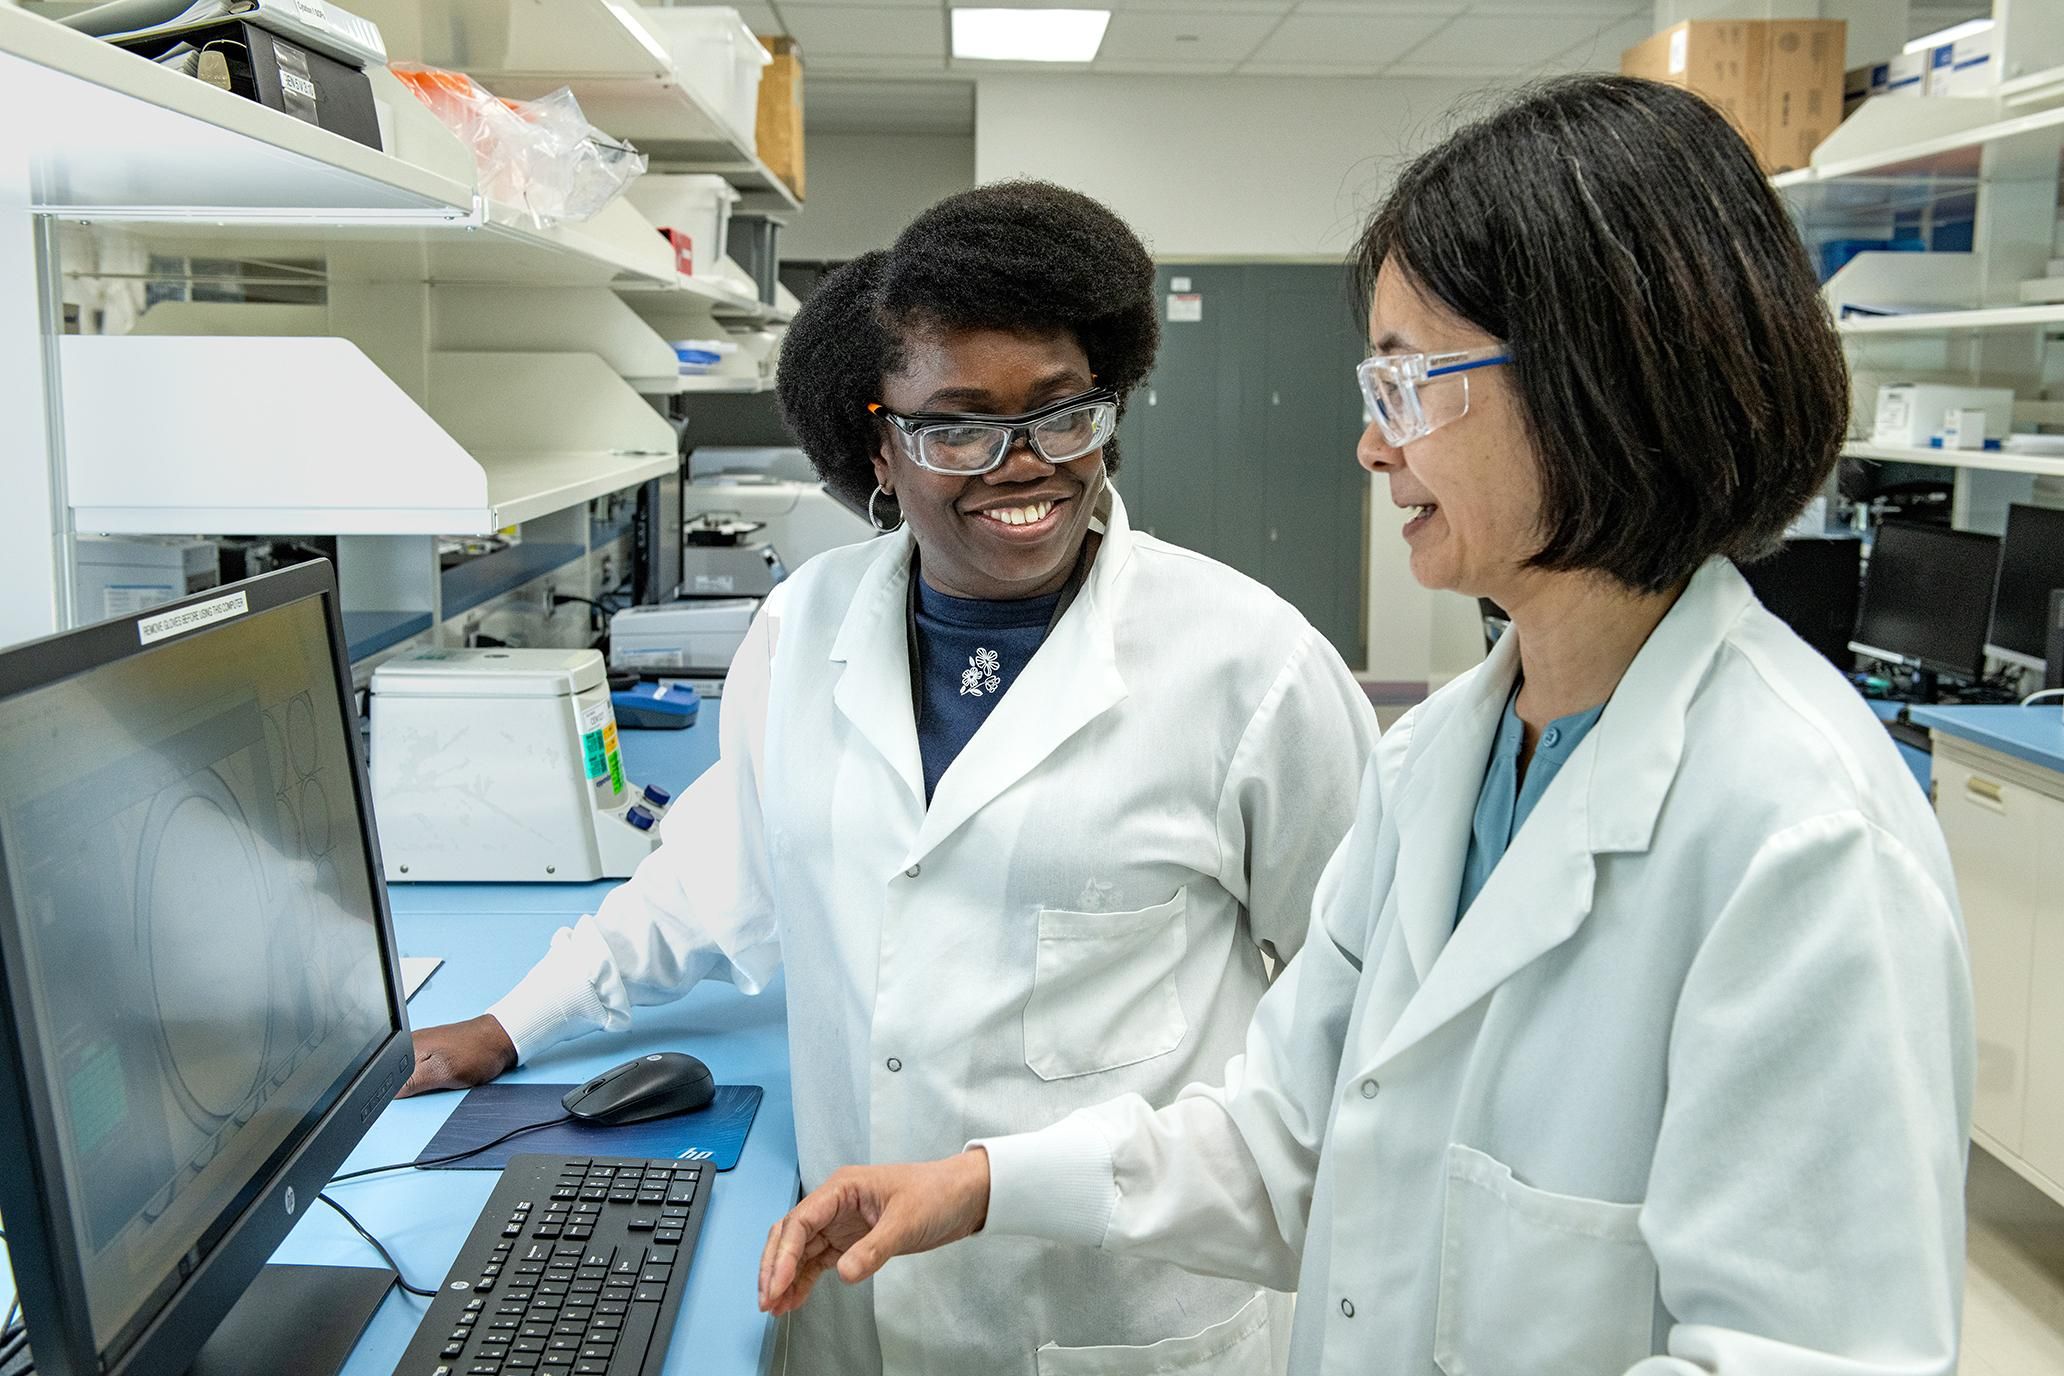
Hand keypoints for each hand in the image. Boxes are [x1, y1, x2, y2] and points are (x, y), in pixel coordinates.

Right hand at [399, 1015, 516, 1096]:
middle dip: (408, 1089)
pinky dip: (431, 1079)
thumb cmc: (477, 1051)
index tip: (409, 1098)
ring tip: (441, 1080)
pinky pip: (424, 1072)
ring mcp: (423, 1048)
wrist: (500, 1039)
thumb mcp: (441, 1072)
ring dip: (422, 1085)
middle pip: (397, 1077)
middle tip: (432, 1088)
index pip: (387, 1077)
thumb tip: (388, 1093)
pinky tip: (443, 1078)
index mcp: (408, 1047)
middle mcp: (412, 1045)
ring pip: (411, 1077)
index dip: (393, 1093)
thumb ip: (411, 1082)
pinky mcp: (434, 1053)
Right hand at [758, 1150, 990, 1315]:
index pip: (800, 1221)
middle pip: (790, 1235)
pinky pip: (818, 1262)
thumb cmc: (937, 1194)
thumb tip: (843, 1274)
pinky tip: (794, 1301)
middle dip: (774, 1267)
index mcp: (842, 1188)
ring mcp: (840, 1223)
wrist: (964, 1196)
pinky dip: (803, 1281)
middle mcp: (834, 1204)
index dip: (783, 1254)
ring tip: (774, 1308)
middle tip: (766, 1301)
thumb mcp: (906, 1221)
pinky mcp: (851, 1241)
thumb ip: (874, 1249)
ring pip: (799, 1251)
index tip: (775, 1284)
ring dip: (784, 1277)